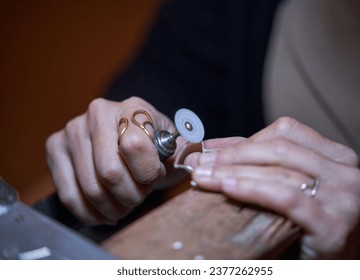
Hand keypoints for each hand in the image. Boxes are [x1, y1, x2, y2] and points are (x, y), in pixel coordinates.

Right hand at [45, 97, 179, 224]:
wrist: (130, 140)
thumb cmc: (155, 147)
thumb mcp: (173, 147)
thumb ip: (182, 153)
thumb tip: (187, 163)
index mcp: (132, 107)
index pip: (136, 147)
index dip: (148, 175)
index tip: (154, 178)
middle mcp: (98, 112)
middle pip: (110, 173)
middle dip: (131, 196)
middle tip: (138, 197)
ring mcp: (72, 129)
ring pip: (90, 188)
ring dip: (113, 206)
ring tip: (124, 204)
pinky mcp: (55, 148)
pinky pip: (68, 195)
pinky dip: (90, 213)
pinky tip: (105, 212)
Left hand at [188, 117, 359, 258]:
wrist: (335, 268)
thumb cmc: (307, 226)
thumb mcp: (288, 187)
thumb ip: (256, 163)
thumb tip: (211, 148)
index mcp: (335, 155)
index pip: (285, 132)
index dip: (244, 140)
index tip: (211, 151)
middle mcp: (346, 172)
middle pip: (280, 149)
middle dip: (234, 156)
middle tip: (202, 164)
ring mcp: (343, 197)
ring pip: (280, 172)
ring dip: (235, 172)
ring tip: (205, 177)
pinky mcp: (333, 224)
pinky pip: (286, 198)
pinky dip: (253, 190)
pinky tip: (228, 188)